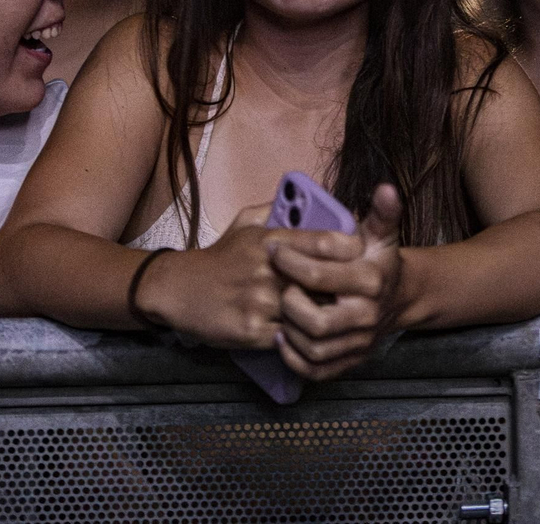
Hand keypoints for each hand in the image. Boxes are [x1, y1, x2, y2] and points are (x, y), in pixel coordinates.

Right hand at [133, 203, 361, 350]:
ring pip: (310, 313)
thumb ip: (276, 210)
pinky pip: (290, 337)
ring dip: (323, 315)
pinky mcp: (251, 331)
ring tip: (339, 314)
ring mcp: (260, 303)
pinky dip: (300, 336)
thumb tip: (307, 202)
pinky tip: (307, 332)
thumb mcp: (244, 223)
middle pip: (323, 281)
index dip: (350, 247)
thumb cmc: (218, 257)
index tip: (362, 252)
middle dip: (344, 286)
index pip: (324, 242)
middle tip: (360, 288)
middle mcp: (268, 271)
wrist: (178, 290)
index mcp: (270, 242)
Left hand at [270, 184, 404, 380]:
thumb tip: (385, 188)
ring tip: (277, 310)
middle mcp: (366, 316)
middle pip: (317, 321)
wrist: (400, 297)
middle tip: (278, 284)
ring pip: (314, 348)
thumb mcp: (382, 234)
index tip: (273, 249)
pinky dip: (295, 359)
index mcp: (370, 281)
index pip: (321, 274)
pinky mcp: (350, 360)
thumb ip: (382, 212)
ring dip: (289, 332)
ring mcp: (359, 342)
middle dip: (289, 303)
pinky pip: (317, 370)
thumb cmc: (380, 261)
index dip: (290, 260)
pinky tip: (282, 338)